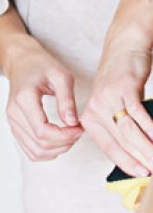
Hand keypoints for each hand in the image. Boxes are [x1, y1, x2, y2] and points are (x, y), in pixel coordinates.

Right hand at [6, 38, 82, 160]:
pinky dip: (47, 151)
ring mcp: (13, 122)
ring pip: (35, 151)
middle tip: (79, 131)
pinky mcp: (16, 127)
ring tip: (71, 135)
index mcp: (24, 99)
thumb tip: (73, 123)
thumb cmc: (42, 65)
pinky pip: (30, 149)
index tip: (80, 128)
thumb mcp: (61, 75)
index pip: (42, 131)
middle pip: (39, 144)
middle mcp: (14, 114)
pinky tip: (61, 140)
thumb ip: (67, 99)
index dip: (64, 135)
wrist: (23, 62)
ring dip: (57, 149)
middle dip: (64, 143)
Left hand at [81, 0, 152, 177]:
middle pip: (119, 141)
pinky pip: (136, 110)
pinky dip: (147, 125)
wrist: (124, 46)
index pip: (109, 148)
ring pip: (127, 129)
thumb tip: (137, 152)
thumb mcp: (113, 104)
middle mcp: (96, 108)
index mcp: (90, 118)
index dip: (126, 163)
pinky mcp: (124, 86)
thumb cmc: (121, 77)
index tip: (140, 175)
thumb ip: (120, 126)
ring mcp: (109, 97)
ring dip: (144, 146)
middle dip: (137, 159)